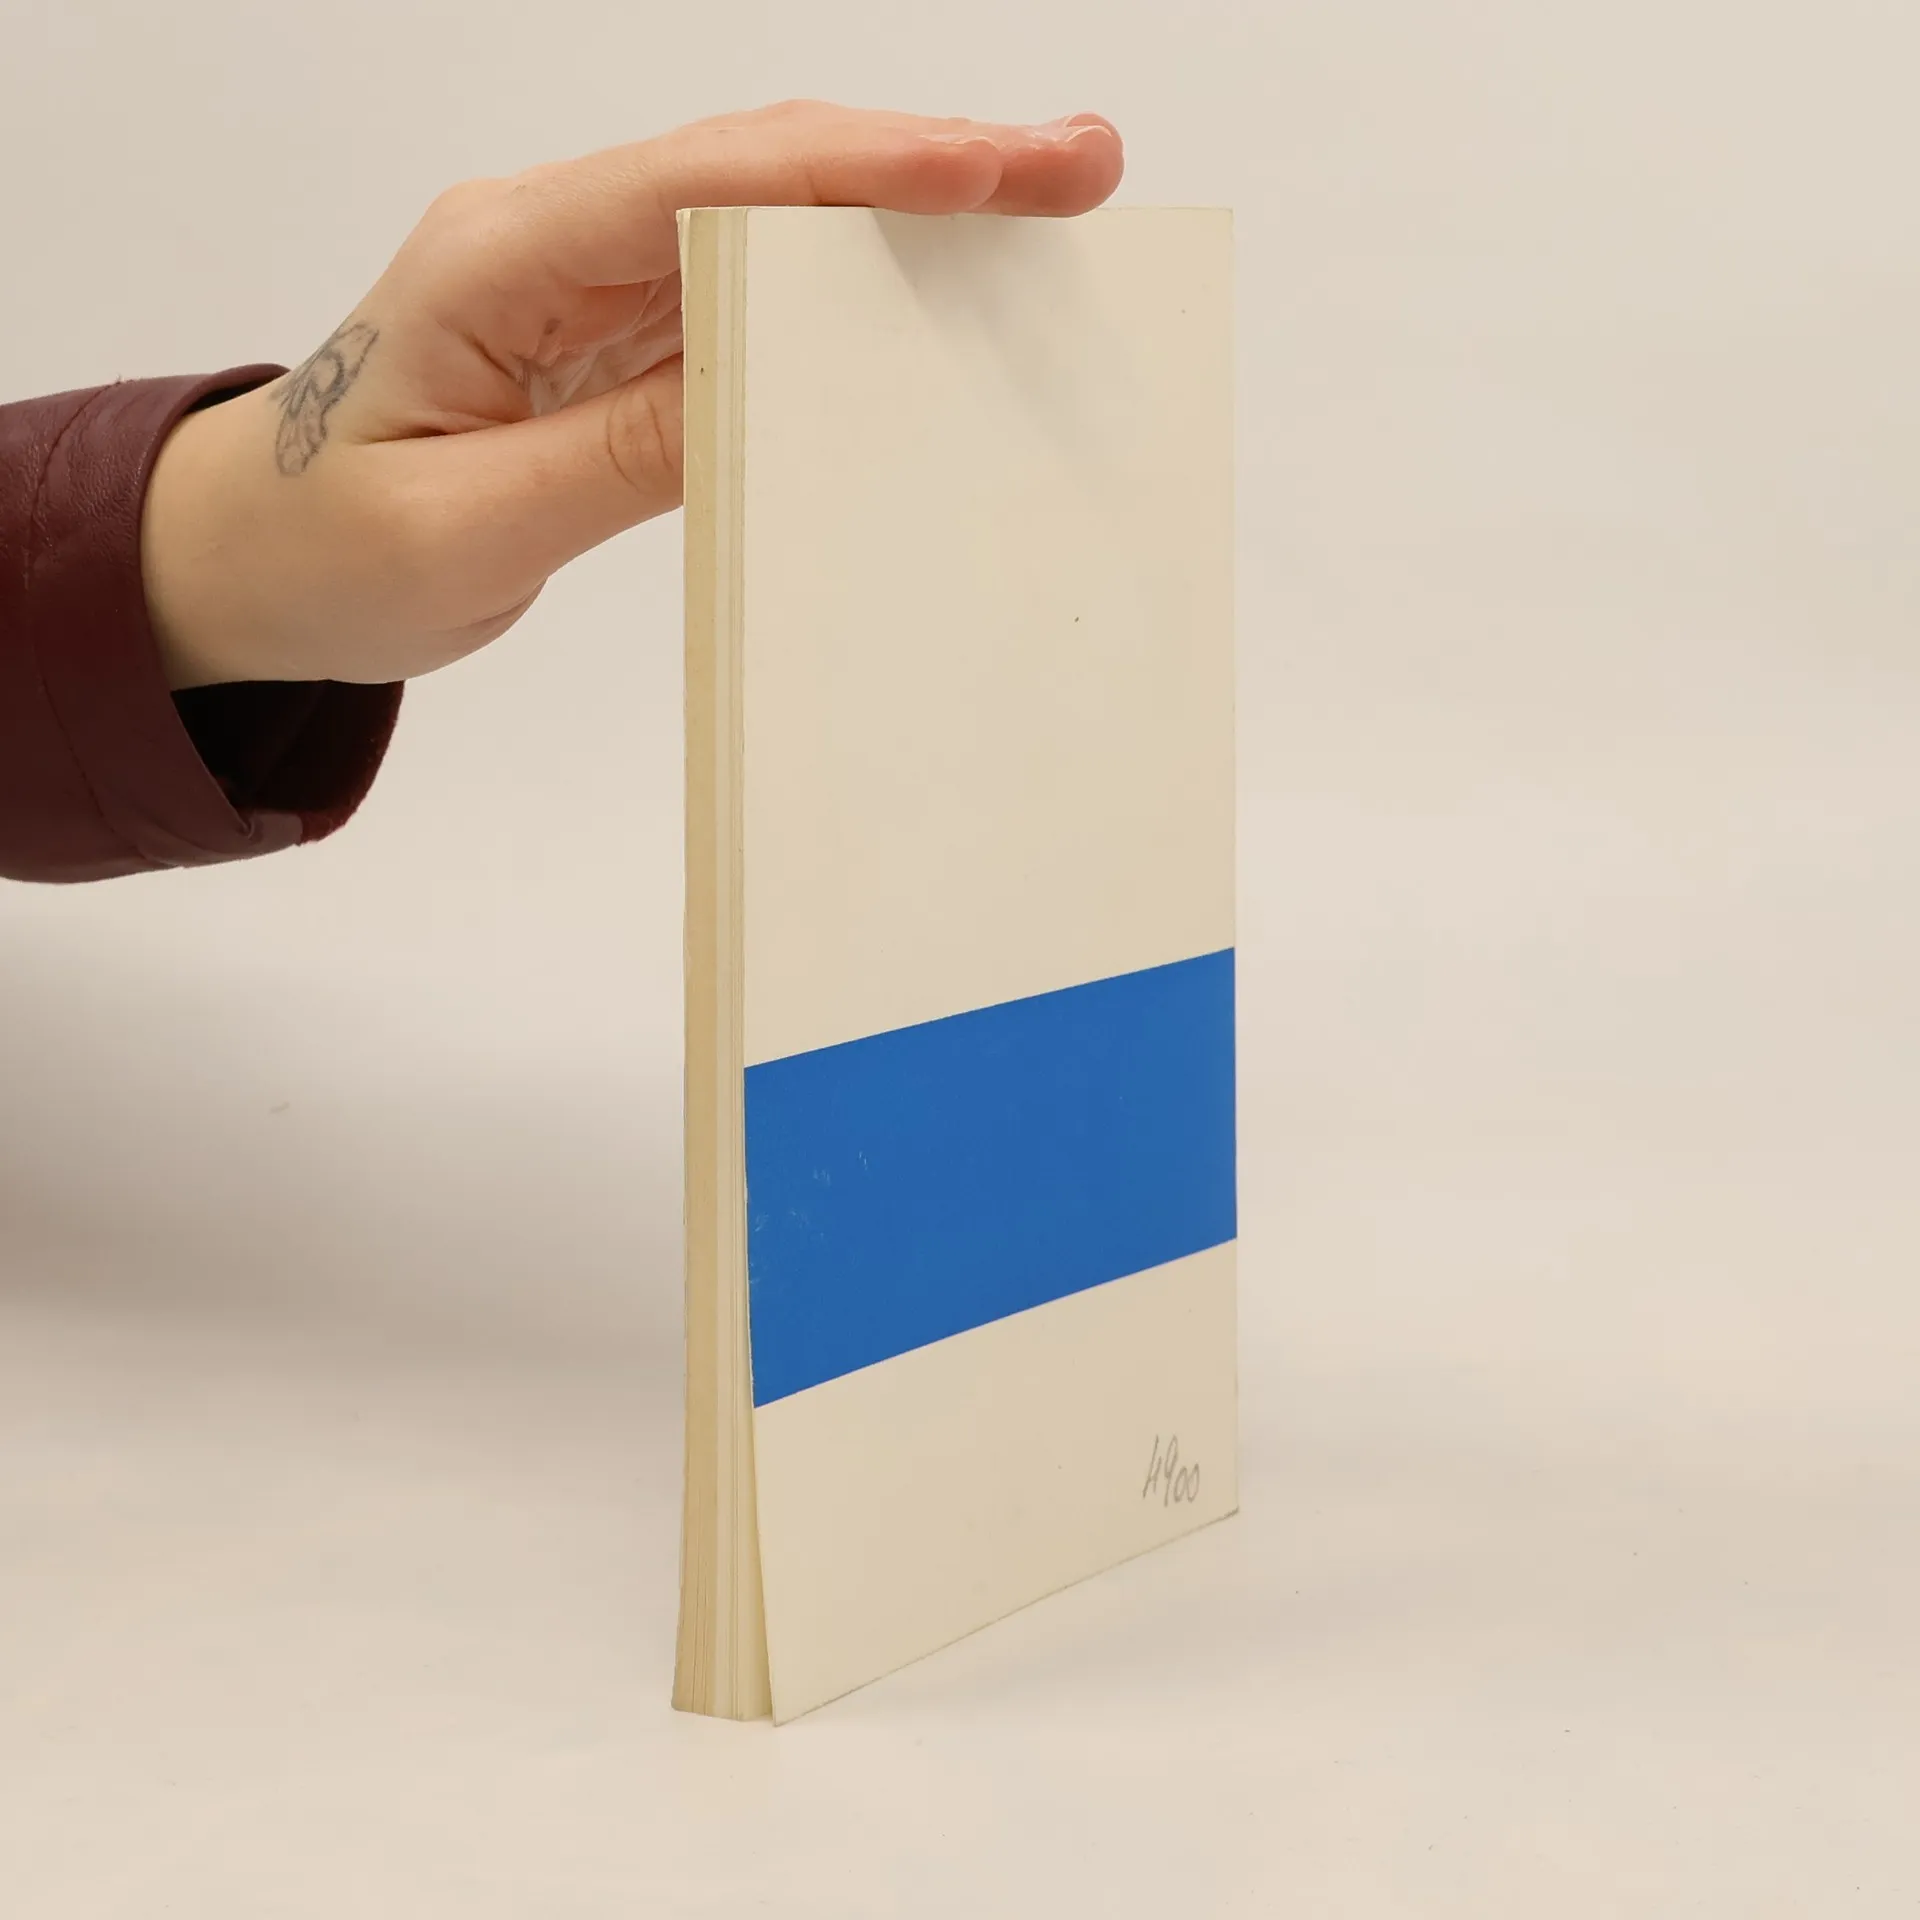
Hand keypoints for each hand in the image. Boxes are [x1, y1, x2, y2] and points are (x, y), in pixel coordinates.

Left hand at [141, 101, 1124, 688]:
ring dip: (908, 216)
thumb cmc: (326, 547)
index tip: (990, 169)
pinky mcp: (618, 337)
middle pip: (761, 169)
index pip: (704, 184)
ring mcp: (591, 282)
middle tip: (1075, 165)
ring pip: (772, 221)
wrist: (254, 560)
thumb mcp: (471, 528)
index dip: (859, 168)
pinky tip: (937, 299)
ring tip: (1043, 215)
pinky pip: (750, 299)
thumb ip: (621, 457)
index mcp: (499, 258)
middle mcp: (555, 240)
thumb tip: (773, 398)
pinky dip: (851, 293)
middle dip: (924, 161)